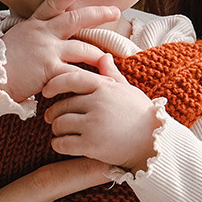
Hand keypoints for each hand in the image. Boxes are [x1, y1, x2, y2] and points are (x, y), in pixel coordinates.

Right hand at [1, 0, 120, 103]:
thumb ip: (30, 39)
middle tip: (115, 10)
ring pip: (82, 49)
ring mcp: (47, 50)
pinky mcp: (50, 69)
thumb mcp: (14, 42)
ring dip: (98, 54)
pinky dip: (89, 80)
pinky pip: (75, 73)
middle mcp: (42, 34)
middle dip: (97, 14)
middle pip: (75, 19)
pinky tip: (100, 83)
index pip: (53, 4)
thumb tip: (38, 42)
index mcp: (33, 25)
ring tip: (110, 58)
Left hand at [43, 54, 160, 170]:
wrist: (155, 142)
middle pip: (62, 105)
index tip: (46, 91)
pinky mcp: (91, 146)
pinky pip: (63, 143)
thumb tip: (104, 56)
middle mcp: (97, 104)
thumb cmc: (142, 114)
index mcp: (104, 87)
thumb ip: (111, 74)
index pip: (71, 79)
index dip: (54, 84)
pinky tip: (61, 144)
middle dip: (53, 113)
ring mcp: (93, 125)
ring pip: (59, 124)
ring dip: (56, 130)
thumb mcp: (128, 90)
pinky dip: (58, 144)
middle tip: (52, 119)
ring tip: (59, 132)